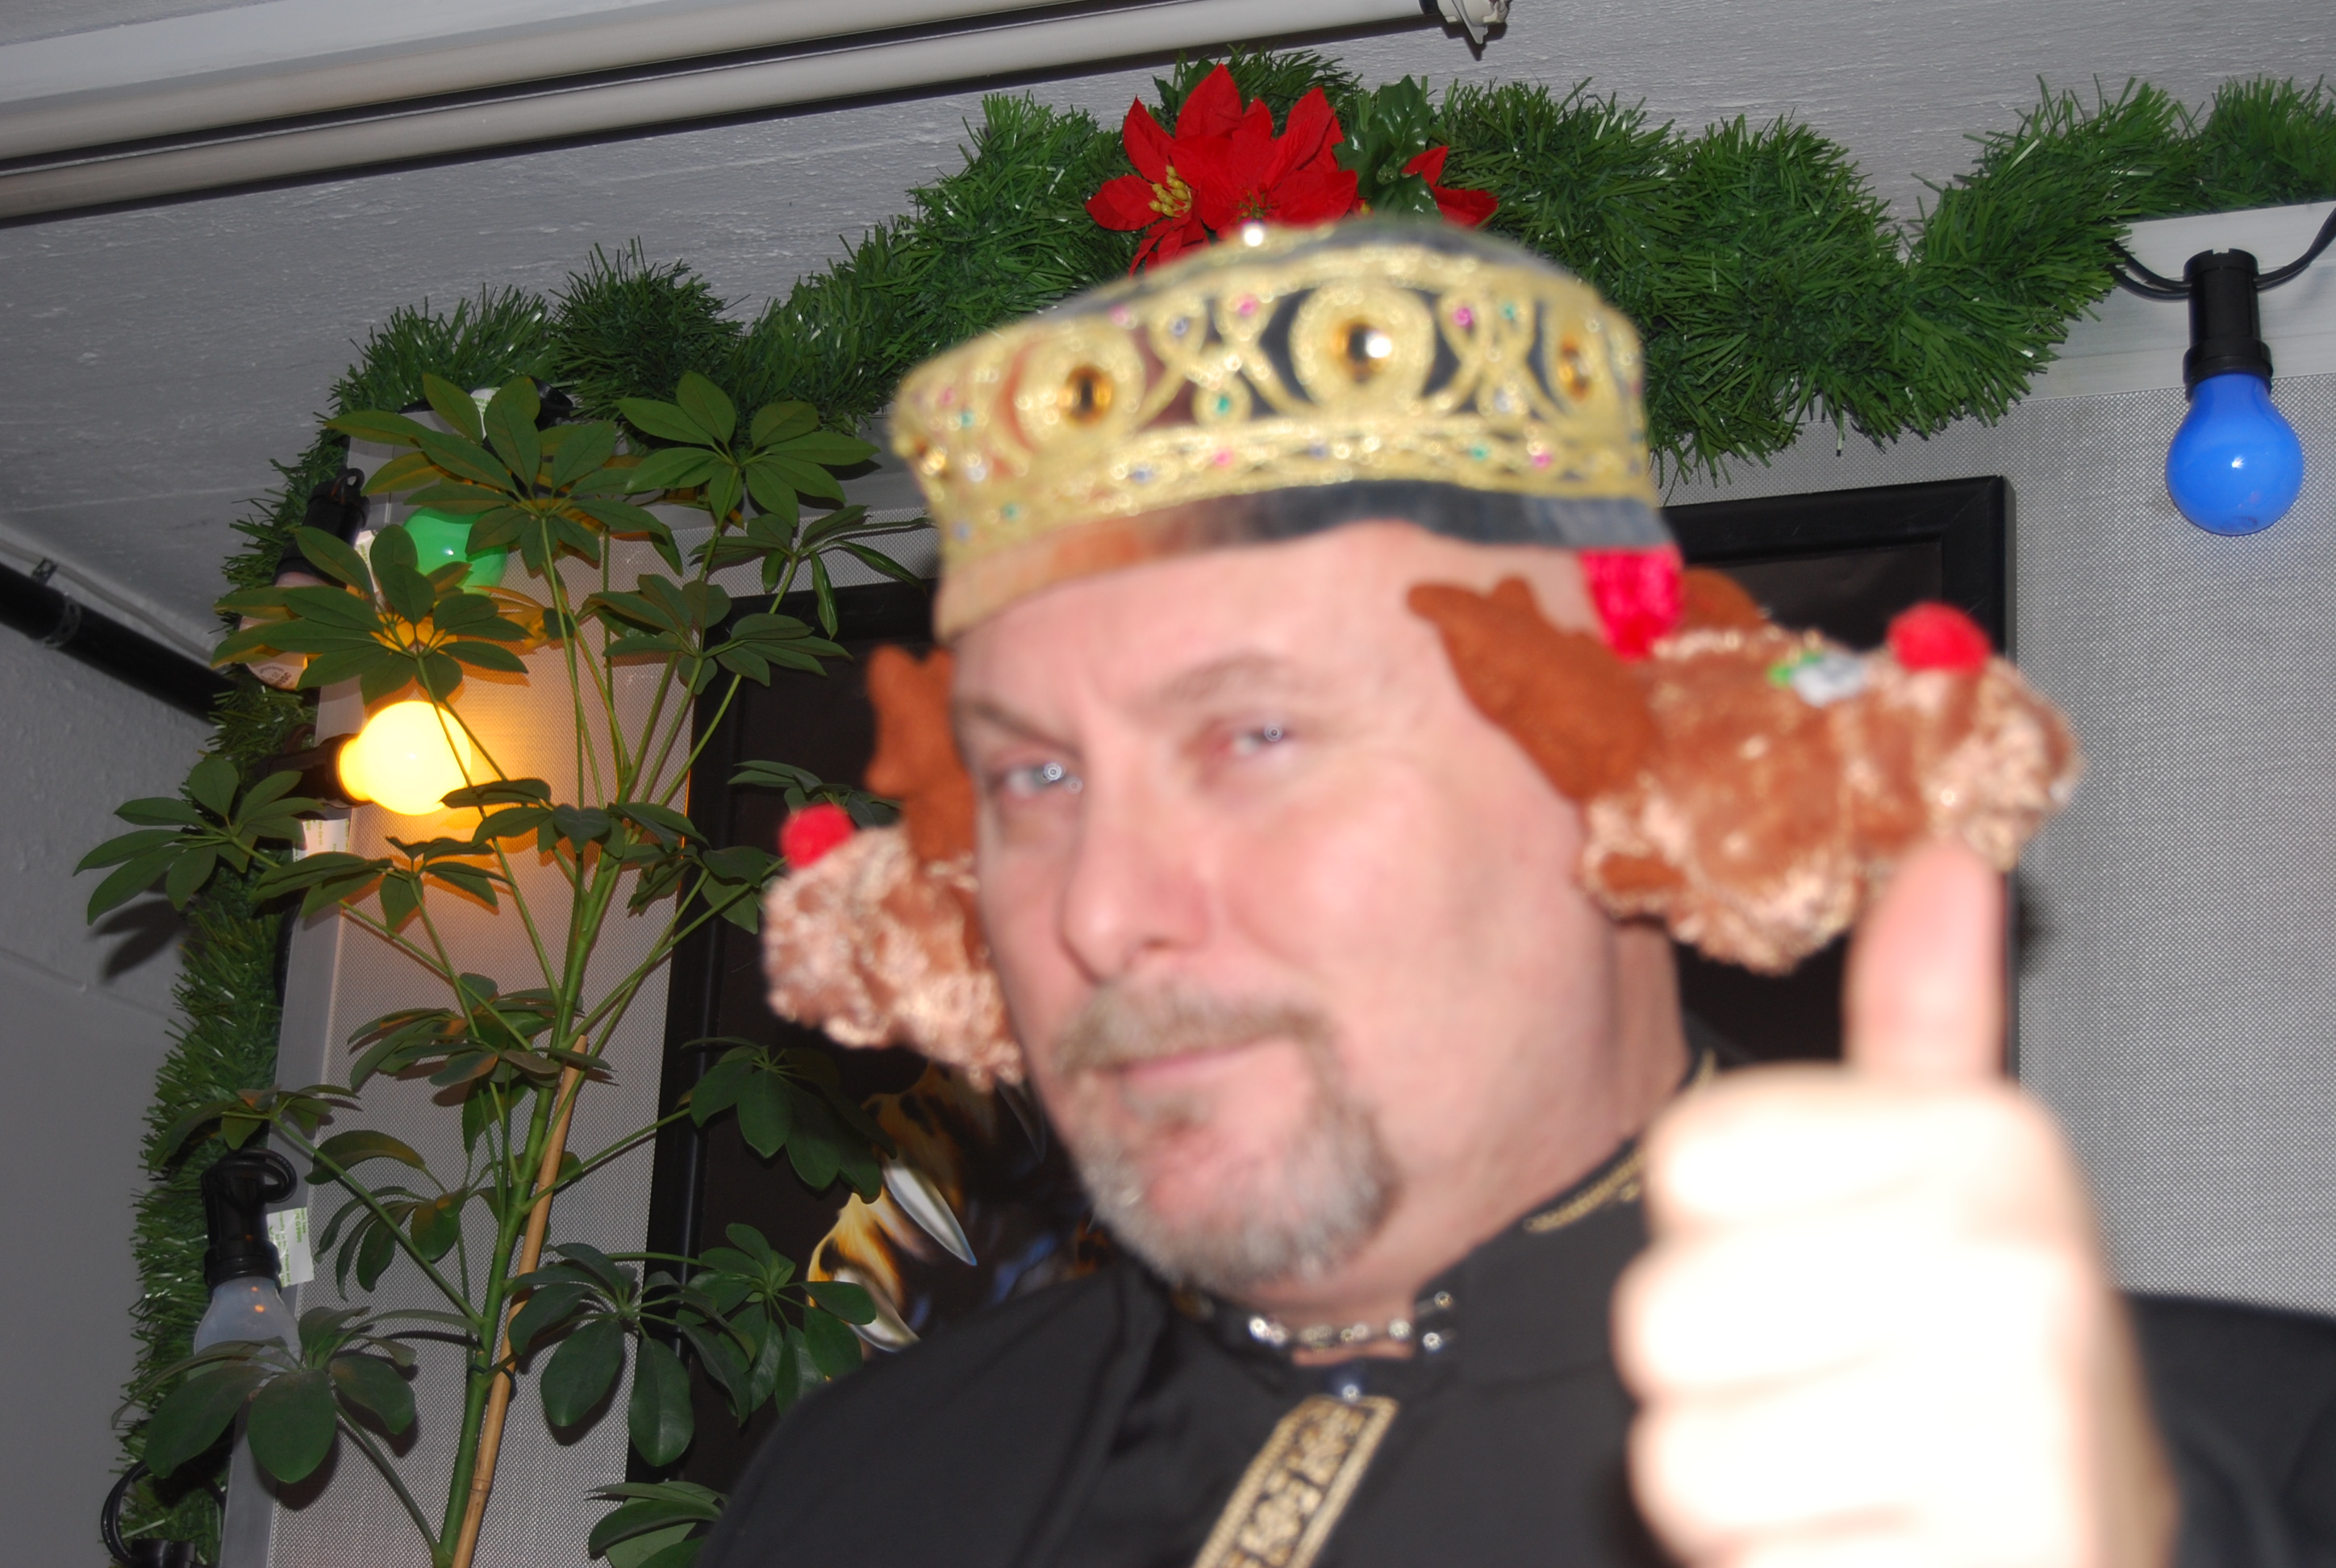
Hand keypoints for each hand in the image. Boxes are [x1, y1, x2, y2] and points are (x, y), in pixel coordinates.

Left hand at [1615, 842, 2175, 1567]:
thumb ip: (1924, 1029)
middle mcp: (2006, 1270)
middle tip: (1829, 1397)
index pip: (1689, 1162)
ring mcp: (2004, 1436)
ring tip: (1842, 1481)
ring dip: (1741, 1500)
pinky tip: (1872, 1554)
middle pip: (1663, 1317)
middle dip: (1717, 1384)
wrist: (2082, 1552)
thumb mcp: (1964, 1180)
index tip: (1820, 1268)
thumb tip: (1944, 863)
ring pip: (1683, 1461)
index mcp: (1985, 1147)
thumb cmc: (1987, 1364)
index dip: (1721, 1236)